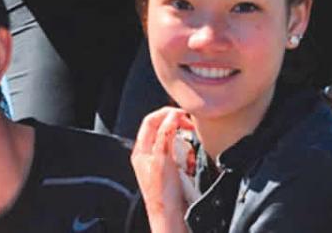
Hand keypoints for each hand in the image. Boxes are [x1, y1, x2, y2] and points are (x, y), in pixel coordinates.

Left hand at [132, 107, 194, 232]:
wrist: (170, 217)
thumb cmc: (163, 194)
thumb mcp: (162, 159)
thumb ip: (165, 135)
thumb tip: (171, 116)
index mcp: (141, 150)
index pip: (150, 121)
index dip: (166, 113)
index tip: (182, 114)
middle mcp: (148, 155)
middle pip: (163, 130)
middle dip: (178, 129)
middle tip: (190, 128)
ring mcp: (160, 164)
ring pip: (174, 144)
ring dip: (185, 147)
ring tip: (188, 157)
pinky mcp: (171, 173)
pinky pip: (181, 158)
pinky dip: (187, 158)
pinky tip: (190, 167)